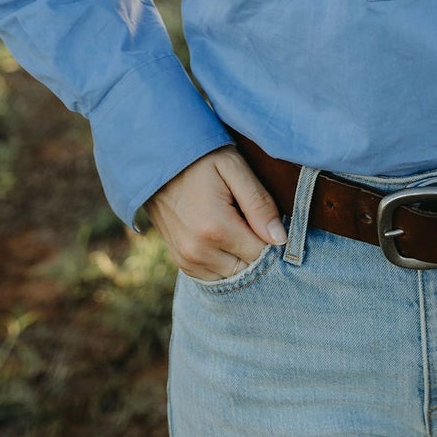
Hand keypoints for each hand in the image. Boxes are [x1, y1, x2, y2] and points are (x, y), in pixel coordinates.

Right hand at [146, 145, 287, 279]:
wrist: (156, 163)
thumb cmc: (199, 159)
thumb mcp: (233, 167)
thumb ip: (259, 203)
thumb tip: (280, 239)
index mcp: (216, 228)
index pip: (262, 254)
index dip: (273, 239)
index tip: (271, 219)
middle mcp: (199, 252)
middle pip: (248, 269)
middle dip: (258, 249)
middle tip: (255, 220)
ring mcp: (187, 261)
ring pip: (232, 276)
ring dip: (241, 257)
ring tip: (238, 226)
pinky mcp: (182, 263)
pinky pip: (214, 276)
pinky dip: (225, 262)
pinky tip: (225, 237)